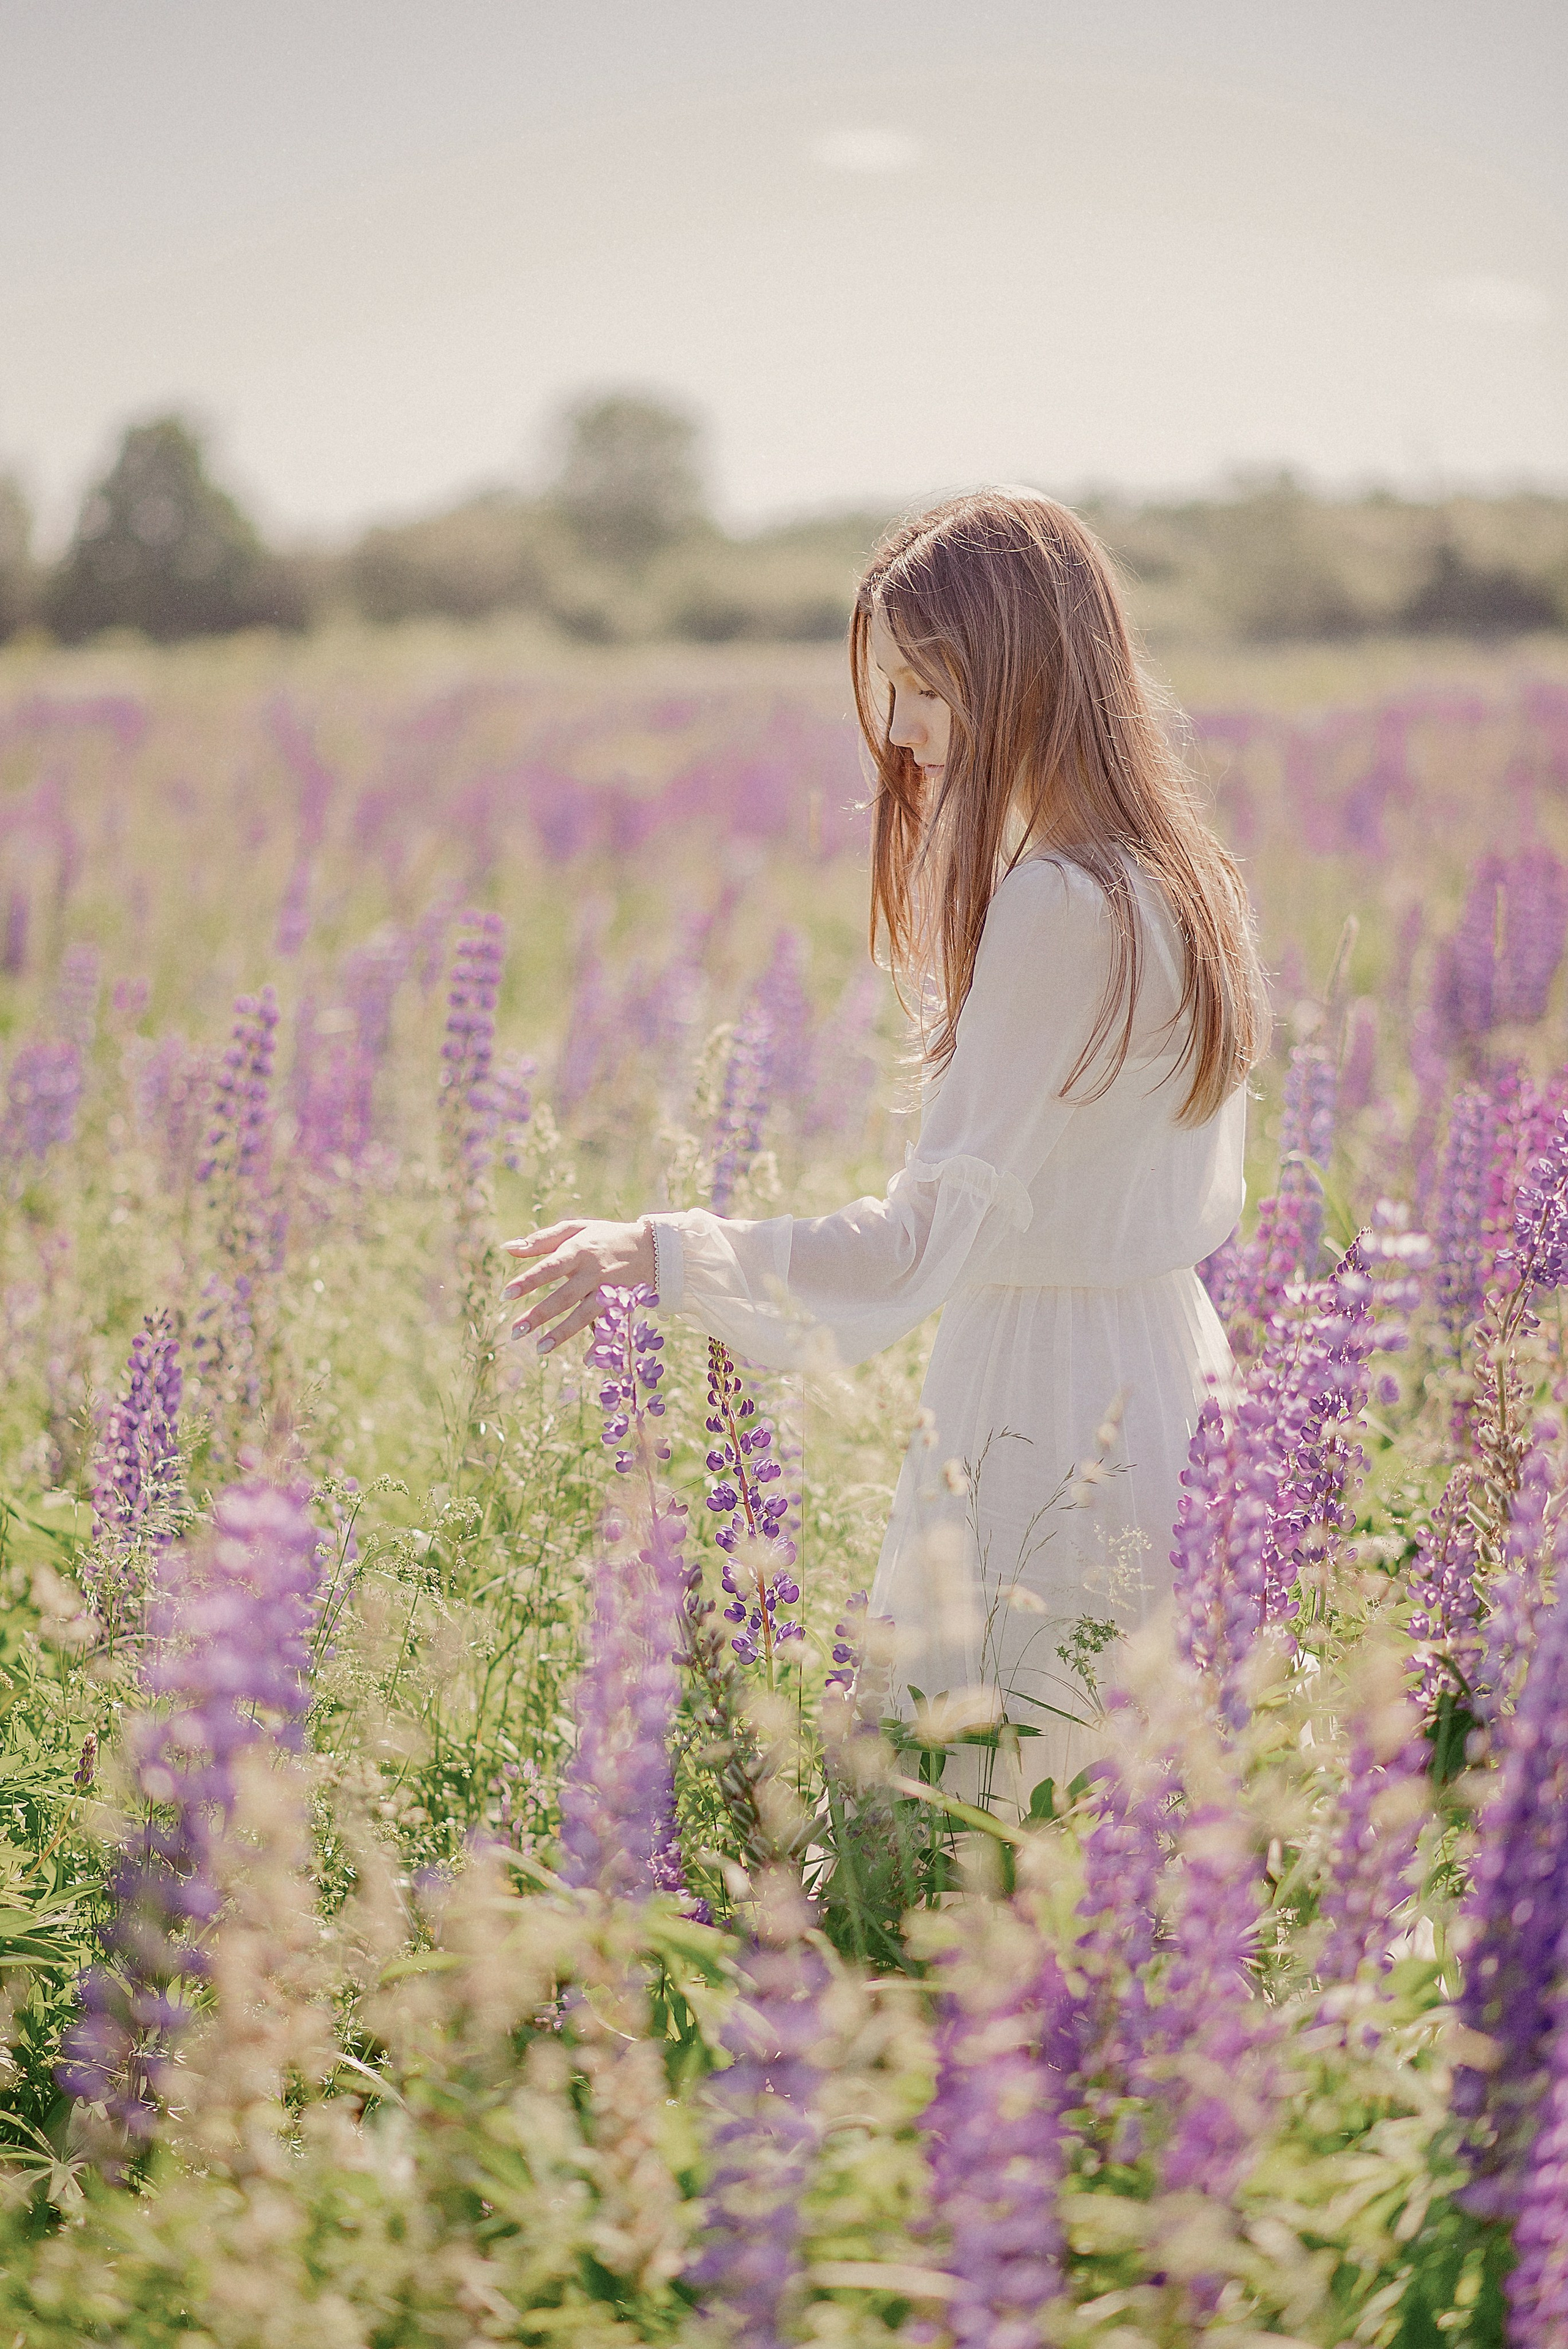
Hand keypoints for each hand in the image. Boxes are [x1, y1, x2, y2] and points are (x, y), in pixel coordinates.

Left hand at [502, 1218, 655, 1352]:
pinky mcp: (623, 1305)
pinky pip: (610, 1327)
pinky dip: (601, 1345)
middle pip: (564, 1296)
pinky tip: (587, 1362)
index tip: (505, 1295)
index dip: (528, 1281)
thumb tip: (507, 1248)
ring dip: (562, 1333)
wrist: (653, 1248)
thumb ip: (541, 1240)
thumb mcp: (575, 1229)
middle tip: (515, 1332)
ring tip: (540, 1349)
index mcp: (579, 1251)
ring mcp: (610, 1291)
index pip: (549, 1268)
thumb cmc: (605, 1237)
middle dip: (539, 1315)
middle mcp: (594, 1272)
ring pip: (584, 1315)